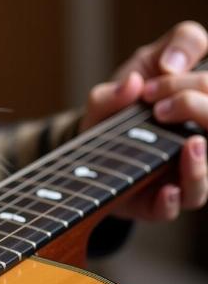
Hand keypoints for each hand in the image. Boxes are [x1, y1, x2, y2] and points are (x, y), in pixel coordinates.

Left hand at [80, 21, 207, 219]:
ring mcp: (184, 170)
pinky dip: (177, 199)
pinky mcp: (165, 199)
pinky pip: (185, 202)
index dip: (186, 81)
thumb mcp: (109, 94)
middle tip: (159, 109)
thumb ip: (117, 85)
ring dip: (203, 159)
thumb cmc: (111, 118)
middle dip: (195, 104)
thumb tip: (132, 83)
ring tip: (192, 144)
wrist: (86, 158)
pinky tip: (168, 190)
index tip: (148, 89)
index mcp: (193, 103)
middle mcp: (197, 136)